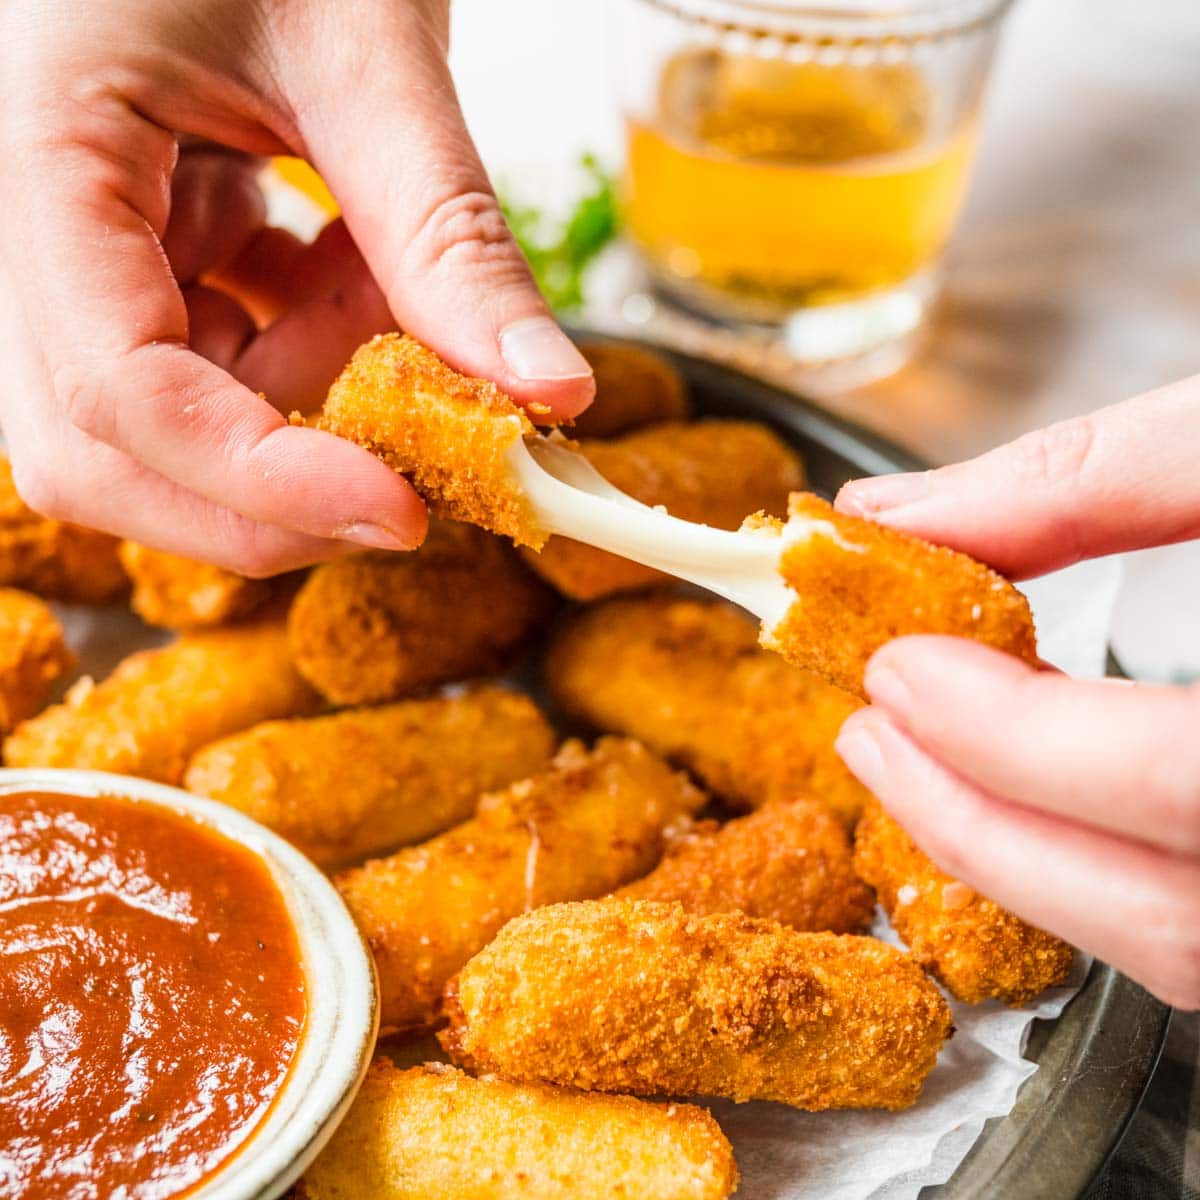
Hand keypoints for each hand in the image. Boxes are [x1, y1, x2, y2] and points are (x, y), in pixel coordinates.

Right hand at [0, 0, 592, 573]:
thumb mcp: (366, 47)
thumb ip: (446, 231)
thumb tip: (547, 388)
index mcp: (42, 153)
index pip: (117, 389)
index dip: (257, 480)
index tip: (403, 509)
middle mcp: (32, 226)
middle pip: (105, 451)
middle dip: (269, 492)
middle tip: (410, 477)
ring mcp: (82, 254)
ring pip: (172, 423)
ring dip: (307, 406)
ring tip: (379, 289)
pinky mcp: (144, 260)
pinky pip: (219, 364)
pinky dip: (311, 354)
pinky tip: (352, 273)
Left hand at [833, 377, 1199, 1007]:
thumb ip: (1085, 478)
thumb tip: (902, 514)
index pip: (1182, 778)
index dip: (1013, 738)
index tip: (894, 668)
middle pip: (1171, 911)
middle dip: (980, 821)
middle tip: (872, 731)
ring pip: (1190, 950)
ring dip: (1025, 862)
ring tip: (918, 764)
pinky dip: (1100, 875)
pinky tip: (1028, 800)